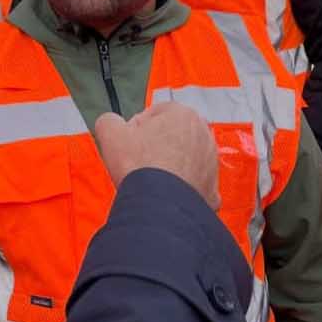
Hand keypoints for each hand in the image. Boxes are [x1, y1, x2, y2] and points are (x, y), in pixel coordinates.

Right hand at [93, 102, 219, 209]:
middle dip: (156, 147)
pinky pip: (193, 185)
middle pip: (172, 136)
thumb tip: (111, 123)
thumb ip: (109, 120)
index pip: (154, 115)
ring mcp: (210, 163)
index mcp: (182, 114)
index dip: (137, 129)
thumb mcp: (111, 133)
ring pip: (185, 160)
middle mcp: (203, 135)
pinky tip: (165, 194)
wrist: (159, 207)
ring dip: (169, 167)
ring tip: (150, 179)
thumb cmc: (140, 167)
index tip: (129, 144)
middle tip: (139, 162)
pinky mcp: (212, 189)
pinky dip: (181, 190)